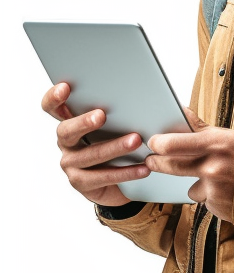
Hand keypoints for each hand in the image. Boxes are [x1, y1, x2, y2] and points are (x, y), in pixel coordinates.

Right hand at [41, 83, 150, 207]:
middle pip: (66, 131)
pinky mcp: (80, 182)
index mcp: (69, 123)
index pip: (52, 107)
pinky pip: (103, 177)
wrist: (117, 185)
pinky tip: (142, 167)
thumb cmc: (114, 149)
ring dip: (115, 147)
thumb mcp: (111, 129)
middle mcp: (65, 143)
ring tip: (136, 140)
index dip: (54, 98)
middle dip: (84, 122)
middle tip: (102, 115)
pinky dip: (125, 172)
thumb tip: (134, 100)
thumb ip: (112, 115)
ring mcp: (70, 164)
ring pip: (90, 155)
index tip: (66, 87)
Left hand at [146, 111, 233, 220]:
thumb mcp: (229, 138)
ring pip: (190, 187)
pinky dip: (213, 197)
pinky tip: (227, 192)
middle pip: (172, 166)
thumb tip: (180, 111)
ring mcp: (213, 189)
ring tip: (218, 181)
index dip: (158, 144)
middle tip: (151, 161)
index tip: (152, 143)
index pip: (173, 143)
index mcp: (216, 144)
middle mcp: (212, 166)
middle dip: (157, 163)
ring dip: (198, 185)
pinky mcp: (216, 206)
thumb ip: (201, 130)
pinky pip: (205, 200)